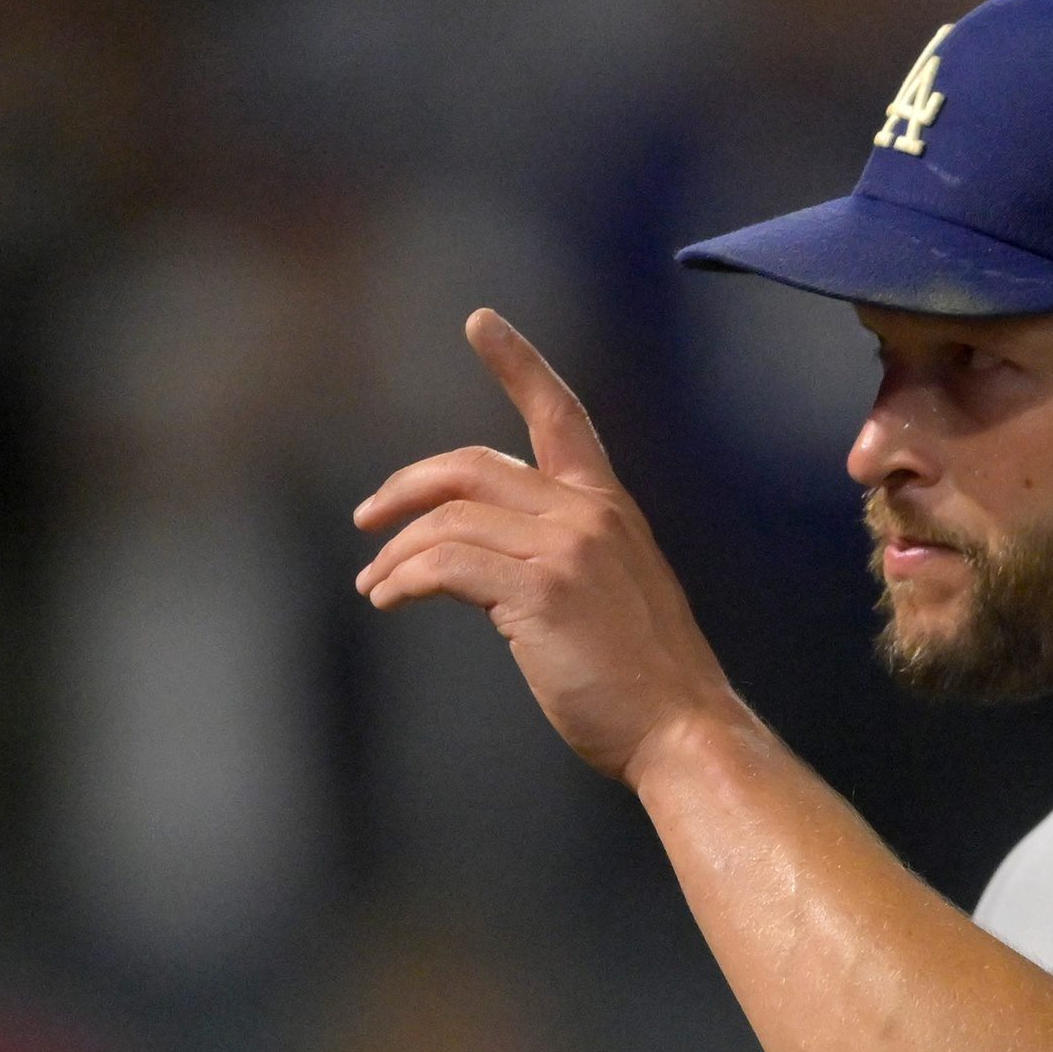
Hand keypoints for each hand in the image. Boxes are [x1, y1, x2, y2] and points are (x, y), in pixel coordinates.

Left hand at [353, 309, 742, 784]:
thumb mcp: (614, 595)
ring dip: (396, 552)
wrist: (682, 730)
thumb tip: (486, 563)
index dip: (518, 363)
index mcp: (609, 508)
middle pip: (473, 465)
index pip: (560, 415)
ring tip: (376, 585)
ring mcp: (565, 549)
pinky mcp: (540, 591)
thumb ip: (563, 559)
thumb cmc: (645, 682)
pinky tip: (389, 600)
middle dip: (408, 486)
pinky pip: (445, 563)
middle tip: (370, 518)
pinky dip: (404, 578)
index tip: (479, 321)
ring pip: (449, 519)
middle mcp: (587, 514)